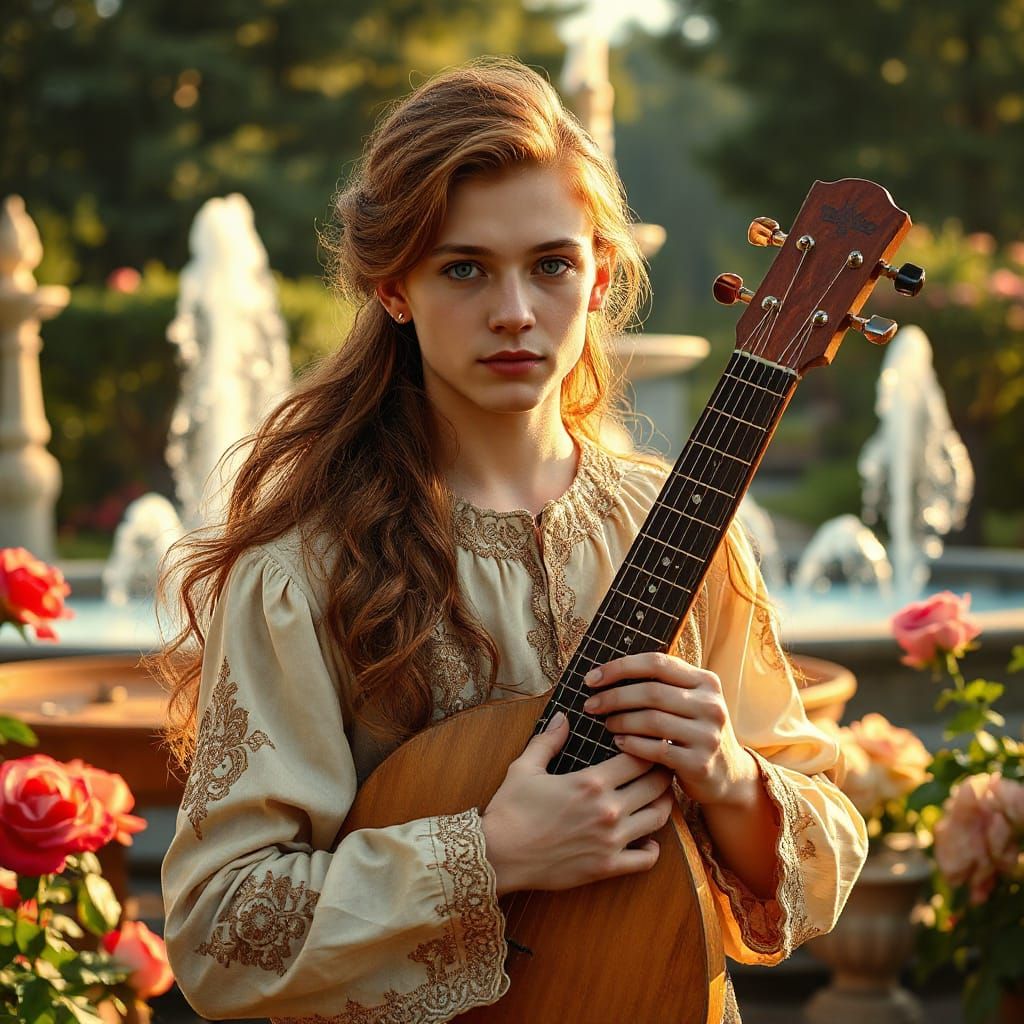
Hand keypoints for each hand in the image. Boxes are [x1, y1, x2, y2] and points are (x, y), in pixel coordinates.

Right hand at [480, 712, 674, 895]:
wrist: (498, 855)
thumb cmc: (510, 809)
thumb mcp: (526, 767)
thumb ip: (549, 740)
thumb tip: (563, 717)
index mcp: (591, 781)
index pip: (639, 758)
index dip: (649, 748)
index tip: (650, 744)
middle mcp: (608, 810)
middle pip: (657, 785)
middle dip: (663, 772)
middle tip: (663, 766)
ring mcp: (611, 841)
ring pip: (658, 819)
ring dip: (663, 805)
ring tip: (659, 797)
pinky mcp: (607, 867)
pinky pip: (646, 859)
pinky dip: (653, 849)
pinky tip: (647, 840)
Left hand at [582, 652, 759, 809]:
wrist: (728, 775)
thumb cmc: (694, 731)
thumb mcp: (689, 701)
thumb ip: (662, 684)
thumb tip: (607, 672)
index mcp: (706, 681)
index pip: (657, 662)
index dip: (620, 667)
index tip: (592, 678)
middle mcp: (711, 704)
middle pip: (651, 691)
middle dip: (614, 697)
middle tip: (591, 705)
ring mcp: (708, 734)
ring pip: (652, 720)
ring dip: (621, 721)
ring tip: (606, 724)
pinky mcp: (700, 763)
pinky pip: (657, 749)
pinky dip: (633, 744)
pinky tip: (619, 742)